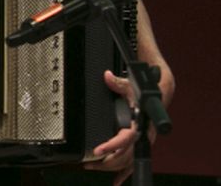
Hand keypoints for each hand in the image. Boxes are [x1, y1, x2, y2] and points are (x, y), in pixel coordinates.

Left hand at [83, 71, 143, 185]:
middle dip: (106, 162)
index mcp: (140, 125)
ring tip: (93, 168)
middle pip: (125, 156)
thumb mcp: (131, 86)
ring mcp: (141, 143)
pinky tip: (117, 181)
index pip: (125, 139)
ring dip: (111, 168)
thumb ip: (118, 84)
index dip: (112, 146)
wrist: (161, 94)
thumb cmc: (146, 91)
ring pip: (127, 161)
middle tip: (89, 163)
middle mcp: (142, 137)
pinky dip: (124, 173)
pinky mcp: (139, 145)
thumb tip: (107, 76)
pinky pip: (132, 162)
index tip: (98, 151)